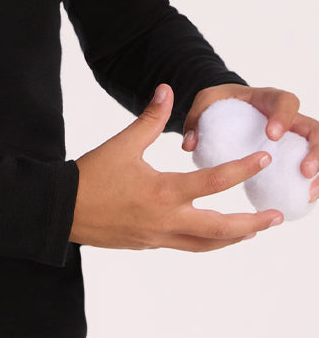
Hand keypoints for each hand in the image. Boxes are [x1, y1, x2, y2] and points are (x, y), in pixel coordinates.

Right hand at [69, 84, 282, 250]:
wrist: (62, 210)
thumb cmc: (92, 175)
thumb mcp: (122, 143)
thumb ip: (150, 119)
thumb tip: (168, 91)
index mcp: (164, 192)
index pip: (214, 181)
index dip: (242, 169)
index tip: (263, 159)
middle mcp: (167, 220)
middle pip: (222, 229)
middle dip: (252, 224)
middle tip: (276, 218)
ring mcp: (158, 237)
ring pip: (206, 245)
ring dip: (233, 238)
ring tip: (252, 231)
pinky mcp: (148, 244)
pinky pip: (186, 246)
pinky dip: (206, 241)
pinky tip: (211, 232)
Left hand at [182, 84, 318, 198]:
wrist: (230, 109)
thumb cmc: (221, 104)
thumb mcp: (206, 103)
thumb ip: (196, 118)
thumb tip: (189, 144)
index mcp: (268, 99)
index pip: (286, 101)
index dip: (284, 117)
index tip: (272, 135)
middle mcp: (290, 118)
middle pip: (315, 130)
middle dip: (315, 151)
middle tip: (304, 171)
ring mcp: (296, 138)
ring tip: (309, 193)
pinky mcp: (295, 155)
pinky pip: (312, 168)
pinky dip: (313, 183)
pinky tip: (305, 201)